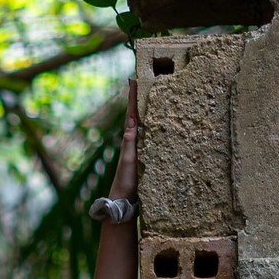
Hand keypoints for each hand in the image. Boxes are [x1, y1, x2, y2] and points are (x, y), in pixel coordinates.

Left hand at [107, 79, 138, 200]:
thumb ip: (130, 142)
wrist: (124, 199)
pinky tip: (155, 122)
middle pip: (136, 113)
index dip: (133, 97)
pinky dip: (150, 124)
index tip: (133, 79)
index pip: (131, 113)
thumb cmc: (126, 180)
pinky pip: (148, 134)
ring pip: (142, 123)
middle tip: (140, 79)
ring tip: (149, 94)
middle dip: (138, 97)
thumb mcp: (129, 160)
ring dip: (144, 109)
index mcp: (129, 138)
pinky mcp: (143, 154)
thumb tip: (130, 121)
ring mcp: (138, 147)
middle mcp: (132, 140)